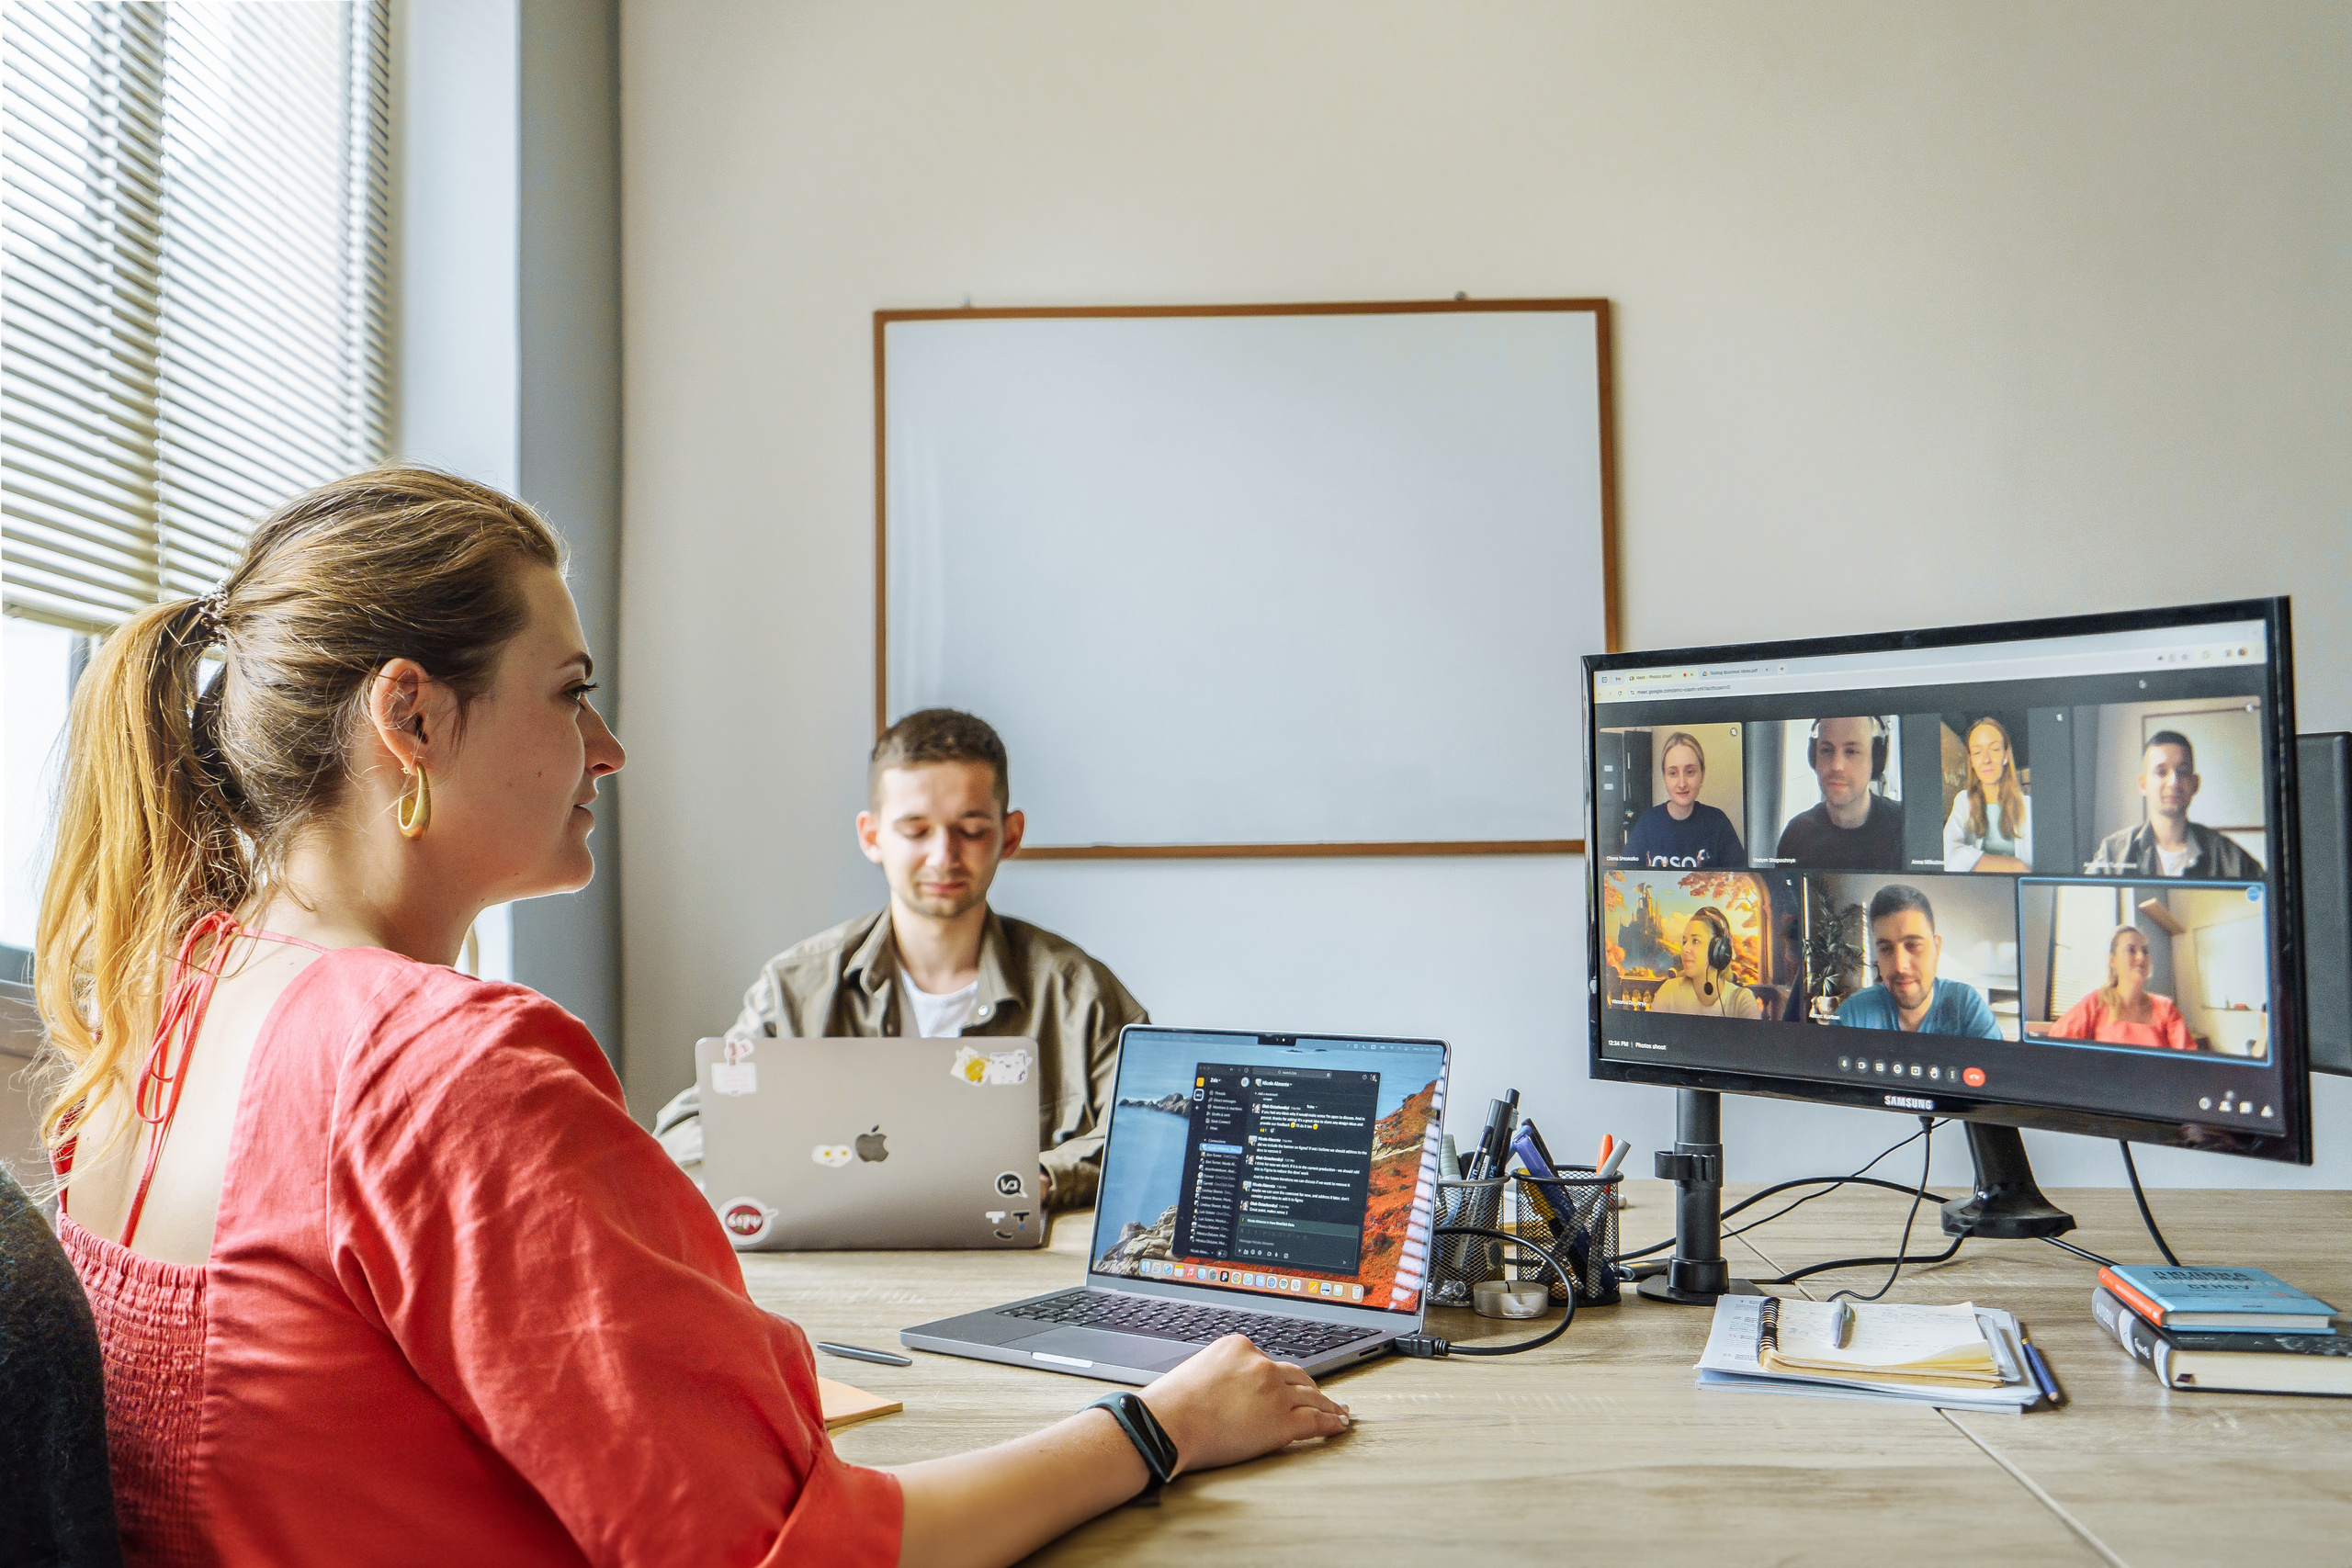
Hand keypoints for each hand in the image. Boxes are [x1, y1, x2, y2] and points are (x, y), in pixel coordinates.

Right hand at [1136, 1334, 1350, 1475]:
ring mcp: (1275, 1392)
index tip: (1286, 1385)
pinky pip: (1315, 1420)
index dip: (1279, 1378)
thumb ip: (1221, 1373)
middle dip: (1308, 1386)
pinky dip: (1331, 1422)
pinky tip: (1338, 1425)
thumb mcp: (1198, 1370)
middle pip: (1295, 1375)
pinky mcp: (1282, 1421)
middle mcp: (1261, 1364)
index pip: (1268, 1361)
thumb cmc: (1171, 1404)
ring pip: (1311, 1396)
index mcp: (1239, 1346)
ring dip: (1327, 1404)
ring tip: (1337, 1411)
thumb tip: (1228, 1390)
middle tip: (1319, 1395)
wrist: (1168, 1423)